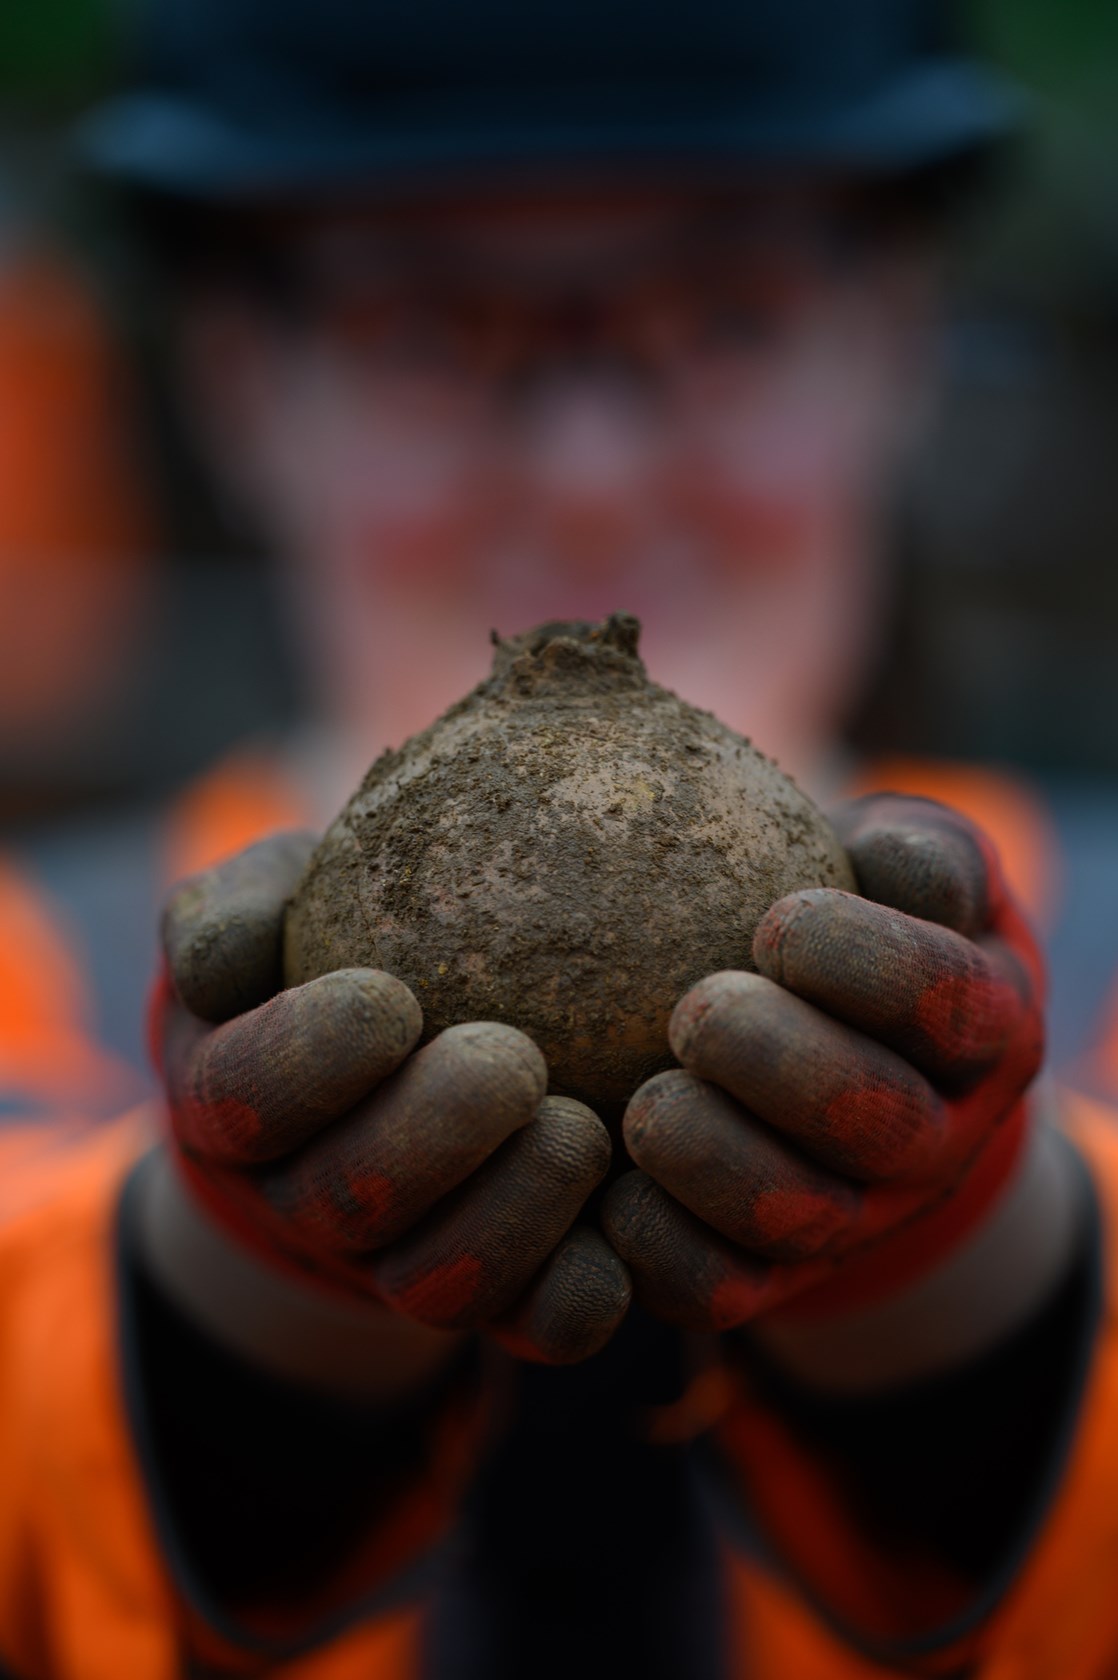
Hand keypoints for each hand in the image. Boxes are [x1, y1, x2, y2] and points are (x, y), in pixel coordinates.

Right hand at [150, 832, 629, 1364]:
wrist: (392, 1049)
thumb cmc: (323, 944)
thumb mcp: (265, 906)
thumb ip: (228, 919)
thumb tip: (219, 965)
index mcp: (233, 1102)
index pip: (244, 1097)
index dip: (310, 1060)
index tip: (392, 998)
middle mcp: (306, 1201)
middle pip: (349, 1202)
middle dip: (433, 1134)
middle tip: (513, 1058)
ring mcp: (398, 1261)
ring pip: (439, 1282)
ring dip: (514, 1212)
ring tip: (579, 1127)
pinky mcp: (499, 1297)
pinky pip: (536, 1326)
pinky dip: (581, 1290)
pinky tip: (628, 1214)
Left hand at [603, 794, 1045, 1332]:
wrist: (836, 1039)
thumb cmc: (860, 911)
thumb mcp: (907, 861)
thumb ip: (918, 852)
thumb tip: (884, 856)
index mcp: (983, 1026)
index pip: (945, 1000)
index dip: (865, 965)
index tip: (779, 924)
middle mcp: (935, 1138)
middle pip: (875, 1122)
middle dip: (779, 1065)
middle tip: (697, 1013)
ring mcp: (857, 1219)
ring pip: (797, 1219)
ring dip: (712, 1161)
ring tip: (646, 1102)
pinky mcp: (771, 1276)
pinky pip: (718, 1291)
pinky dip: (656, 1246)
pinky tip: (607, 1186)